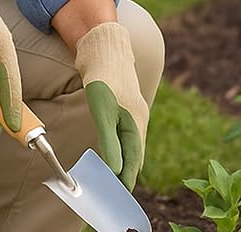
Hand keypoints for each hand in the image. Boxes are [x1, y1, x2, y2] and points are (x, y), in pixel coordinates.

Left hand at [74, 22, 148, 192]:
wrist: (103, 45)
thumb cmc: (103, 76)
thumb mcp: (103, 110)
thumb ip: (109, 140)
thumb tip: (115, 169)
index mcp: (136, 122)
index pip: (133, 160)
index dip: (126, 178)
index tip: (119, 194)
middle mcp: (137, 118)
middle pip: (134, 153)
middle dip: (126, 172)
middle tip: (115, 191)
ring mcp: (131, 111)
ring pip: (130, 142)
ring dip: (123, 159)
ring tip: (114, 177)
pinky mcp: (122, 104)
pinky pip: (124, 131)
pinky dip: (120, 145)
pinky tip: (114, 149)